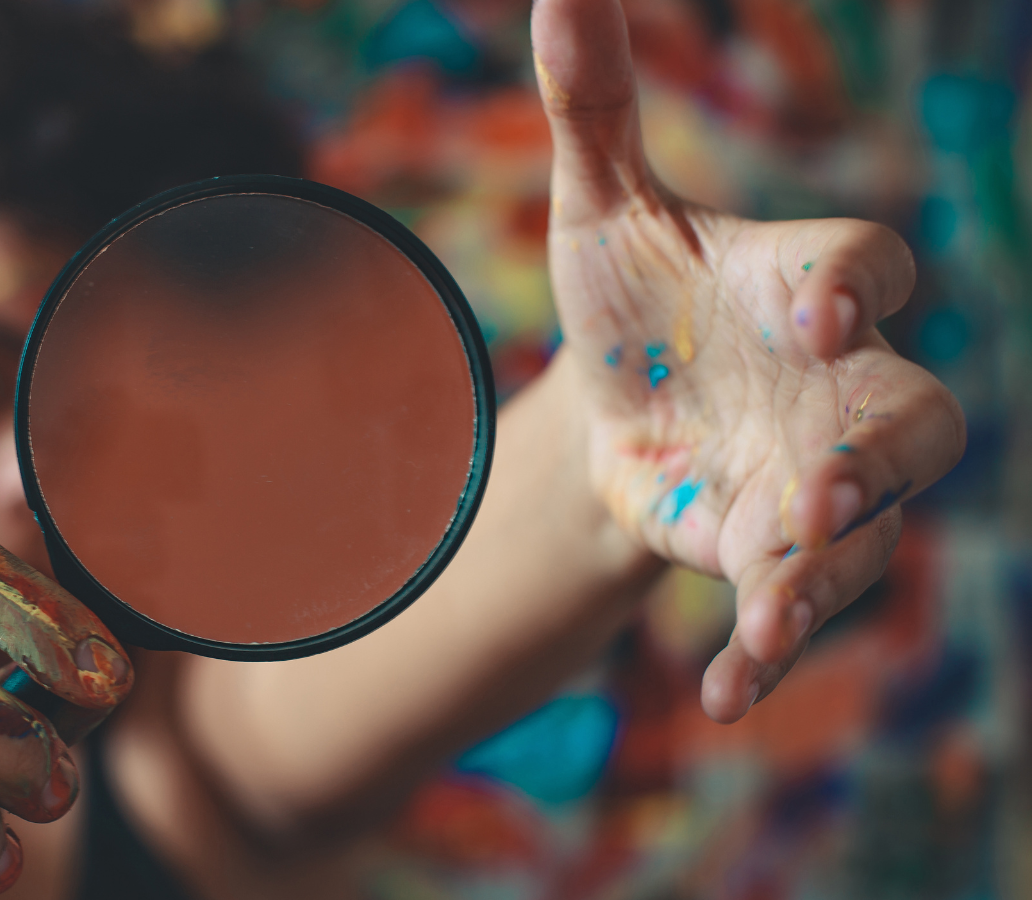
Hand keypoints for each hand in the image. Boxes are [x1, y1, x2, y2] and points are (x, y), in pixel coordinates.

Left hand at [532, 0, 964, 721]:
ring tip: (765, 615)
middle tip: (826, 491)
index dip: (861, 282)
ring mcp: (819, 478)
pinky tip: (722, 695)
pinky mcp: (776, 553)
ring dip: (825, 576)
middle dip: (881, 455)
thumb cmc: (635, 291)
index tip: (826, 304)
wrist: (618, 396)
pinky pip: (797, 606)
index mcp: (804, 280)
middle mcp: (840, 383)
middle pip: (917, 418)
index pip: (868, 266)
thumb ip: (596, 106)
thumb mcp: (598, 204)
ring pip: (867, 532)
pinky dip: (768, 648)